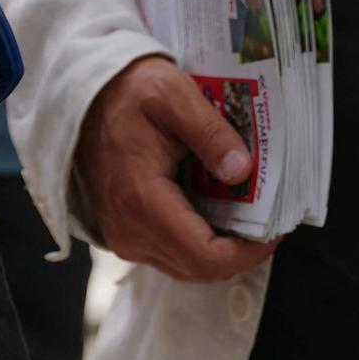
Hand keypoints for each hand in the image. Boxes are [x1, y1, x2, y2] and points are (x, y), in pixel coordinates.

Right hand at [75, 55, 279, 283]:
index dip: (248, 251)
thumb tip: (242, 171)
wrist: (81, 95)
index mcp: (142, 201)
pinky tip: (218, 210)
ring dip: (221, 247)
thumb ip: (211, 133)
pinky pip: (170, 252)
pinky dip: (200, 240)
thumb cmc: (127, 90)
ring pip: (186, 264)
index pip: (205, 255)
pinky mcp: (124, 231)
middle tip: (269, 220)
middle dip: (241, 250)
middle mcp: (129, 231)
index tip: (276, 228)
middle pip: (199, 268)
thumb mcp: (173, 95)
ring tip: (249, 214)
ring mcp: (124, 235)